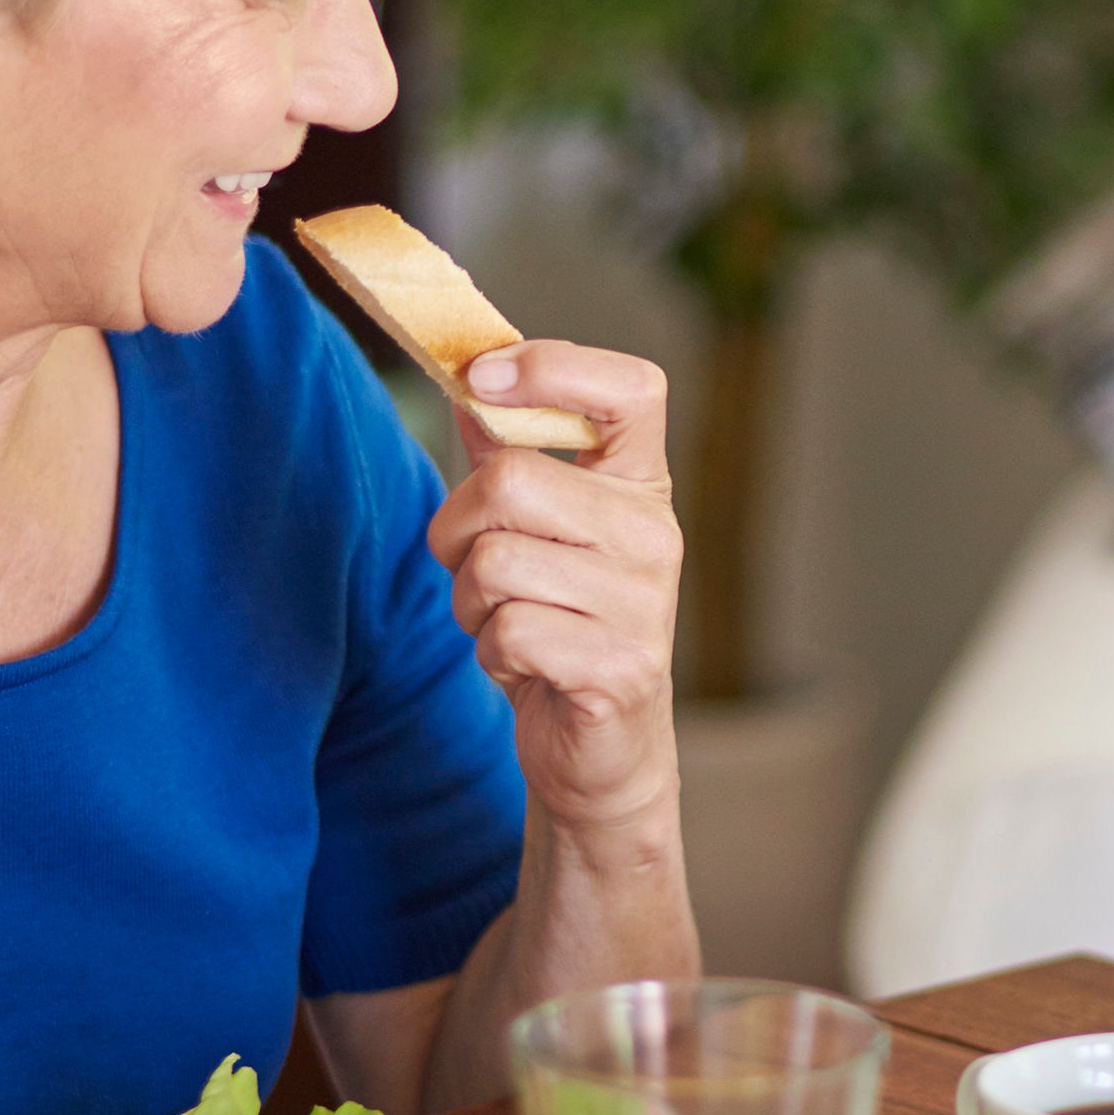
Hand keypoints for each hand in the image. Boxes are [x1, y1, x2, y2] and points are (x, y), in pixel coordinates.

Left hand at [426, 343, 682, 842]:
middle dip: (458, 529)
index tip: (484, 376)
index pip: (631, 389)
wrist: (603, 748)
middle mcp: (655, 534)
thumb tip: (470, 384)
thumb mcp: (542, 535)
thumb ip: (513, 459)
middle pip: (511, 482)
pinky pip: (509, 632)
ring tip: (506, 623)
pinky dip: (491, 654)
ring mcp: (645, 603)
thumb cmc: (564, 625)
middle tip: (474, 564)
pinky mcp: (621, 668)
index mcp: (642, 485)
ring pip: (495, 564)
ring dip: (469, 602)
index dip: (554, 366)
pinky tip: (525, 666)